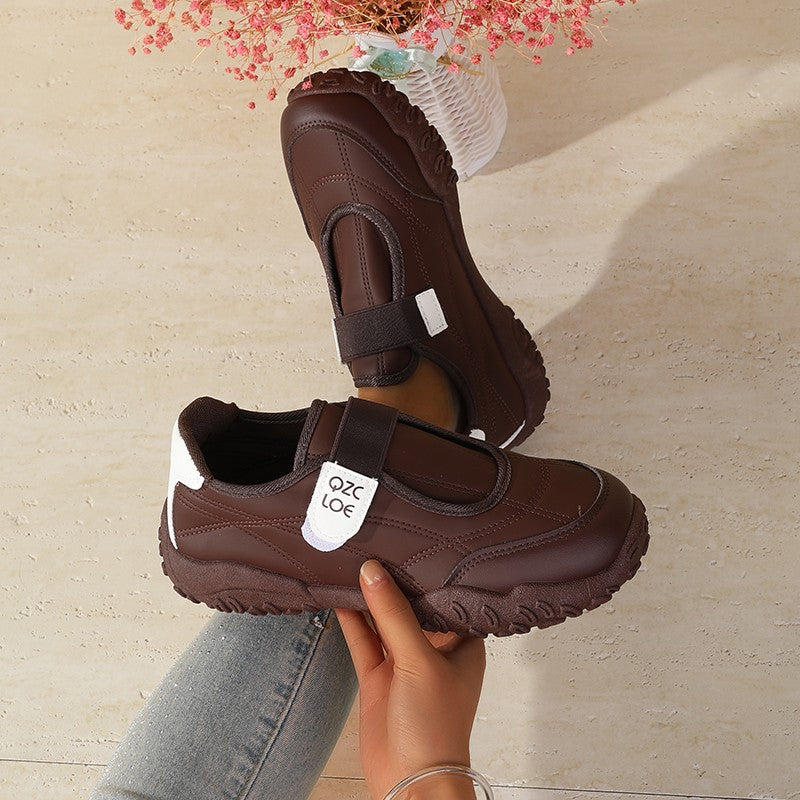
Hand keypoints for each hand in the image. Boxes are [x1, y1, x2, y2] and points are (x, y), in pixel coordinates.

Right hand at [336, 560, 485, 799]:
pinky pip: (364, 640)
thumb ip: (394, 614)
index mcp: (461, 642)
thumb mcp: (418, 661)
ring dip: (368, 598)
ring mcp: (404, 662)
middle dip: (392, 581)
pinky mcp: (379, 676)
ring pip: (384, 620)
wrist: (410, 780)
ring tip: (350, 563)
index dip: (426, 572)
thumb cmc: (435, 726)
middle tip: (373, 544)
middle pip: (410, 606)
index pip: (443, 597)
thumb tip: (372, 572)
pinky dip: (352, 620)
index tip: (407, 543)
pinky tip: (339, 597)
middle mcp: (433, 648)